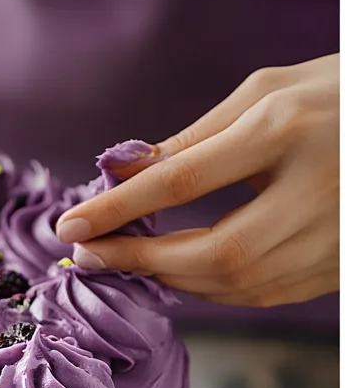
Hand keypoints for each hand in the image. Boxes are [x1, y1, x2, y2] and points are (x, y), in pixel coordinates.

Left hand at [56, 55, 339, 306]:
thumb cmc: (335, 96)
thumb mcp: (267, 92)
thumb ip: (194, 138)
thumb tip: (124, 173)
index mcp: (288, 131)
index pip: (183, 182)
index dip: (118, 210)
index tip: (69, 227)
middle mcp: (314, 192)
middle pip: (211, 252)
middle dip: (140, 261)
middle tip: (89, 255)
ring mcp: (334, 238)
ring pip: (234, 284)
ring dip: (169, 278)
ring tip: (128, 262)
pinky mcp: (338, 268)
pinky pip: (261, 295)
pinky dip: (210, 288)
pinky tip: (180, 272)